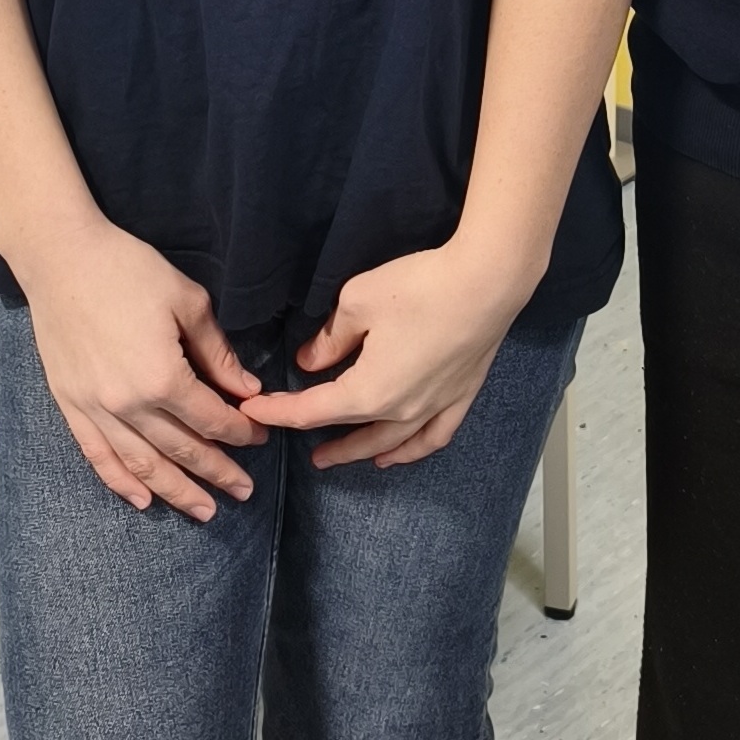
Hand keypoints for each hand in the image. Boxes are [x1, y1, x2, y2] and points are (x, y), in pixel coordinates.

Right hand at [20, 217, 265, 519]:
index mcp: (163, 377)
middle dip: (217, 472)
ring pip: (143, 464)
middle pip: (181, 450)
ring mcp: (95, 409)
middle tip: (244, 491)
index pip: (211, 418)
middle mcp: (129, 404)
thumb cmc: (128, 270)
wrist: (61, 258)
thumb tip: (247, 389)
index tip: (259, 436)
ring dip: (176, 491)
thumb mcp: (188, 302)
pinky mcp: (69, 405)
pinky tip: (142, 500)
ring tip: (204, 510)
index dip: (240, 431)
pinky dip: (121, 482)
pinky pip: (98, 455)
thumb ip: (218, 353)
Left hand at [266, 236, 533, 469]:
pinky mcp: (461, 396)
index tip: (252, 408)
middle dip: (312, 431)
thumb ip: (330, 338)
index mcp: (368, 392)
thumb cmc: (419, 288)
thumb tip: (310, 361)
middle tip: (283, 430)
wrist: (487, 282)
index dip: (278, 410)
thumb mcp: (357, 302)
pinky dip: (409, 450)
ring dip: (358, 451)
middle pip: (348, 428)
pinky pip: (431, 437)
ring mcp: (434, 407)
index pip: (311, 410)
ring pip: (389, 442)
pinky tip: (395, 455)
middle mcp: (401, 410)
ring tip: (333, 457)